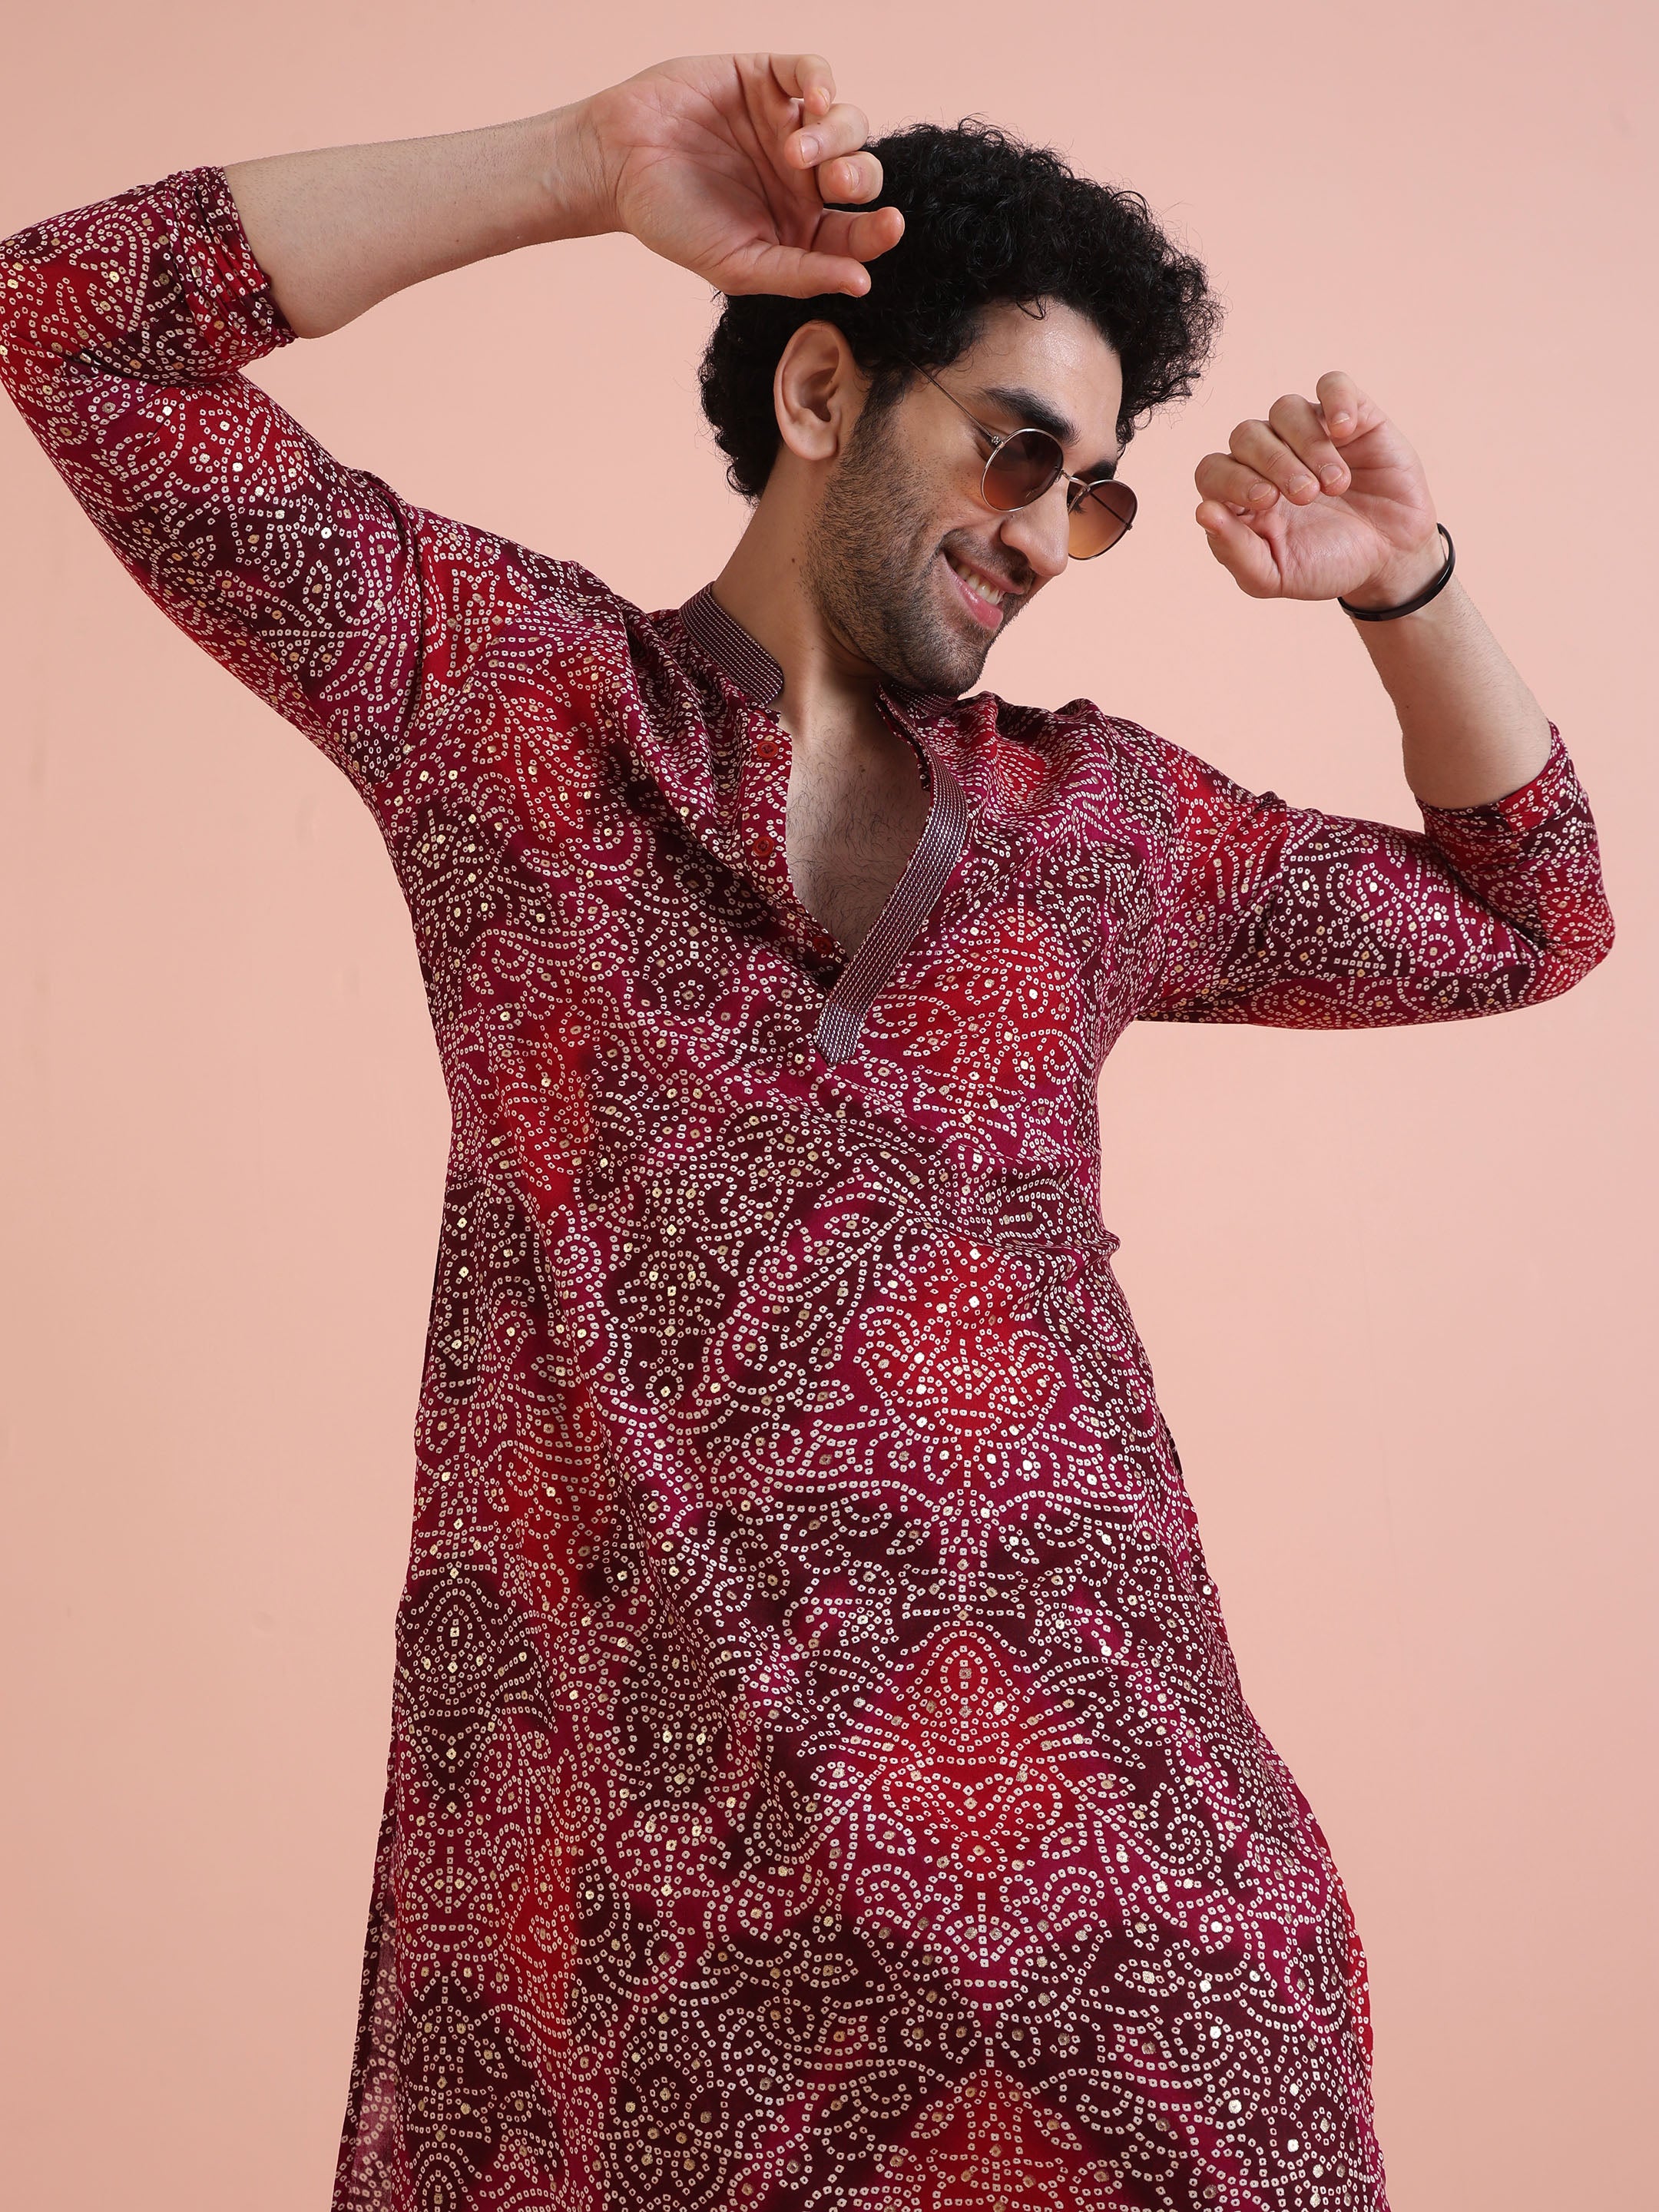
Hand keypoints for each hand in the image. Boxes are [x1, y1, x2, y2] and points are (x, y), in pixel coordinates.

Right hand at [579, 51, 902, 298]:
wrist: (616, 166)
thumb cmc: (672, 224)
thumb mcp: (738, 266)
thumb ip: (799, 274)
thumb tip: (861, 283)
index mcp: (802, 227)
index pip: (856, 230)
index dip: (878, 229)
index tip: (890, 226)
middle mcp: (804, 178)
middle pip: (863, 172)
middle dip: (858, 177)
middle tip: (834, 182)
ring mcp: (787, 125)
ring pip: (847, 122)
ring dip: (835, 135)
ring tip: (795, 149)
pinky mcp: (766, 79)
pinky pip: (812, 72)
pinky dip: (821, 81)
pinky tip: (812, 99)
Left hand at [1194, 374, 1441, 604]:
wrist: (1389, 559)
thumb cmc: (1325, 566)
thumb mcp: (1275, 576)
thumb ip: (1234, 551)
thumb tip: (1202, 511)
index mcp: (1241, 495)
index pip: (1212, 470)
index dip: (1232, 479)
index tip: (1267, 501)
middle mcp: (1268, 457)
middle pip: (1246, 435)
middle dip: (1274, 464)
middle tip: (1306, 496)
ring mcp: (1308, 432)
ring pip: (1285, 409)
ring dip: (1308, 445)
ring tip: (1335, 484)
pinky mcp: (1352, 416)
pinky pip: (1332, 384)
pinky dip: (1336, 400)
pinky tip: (1346, 430)